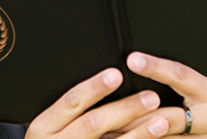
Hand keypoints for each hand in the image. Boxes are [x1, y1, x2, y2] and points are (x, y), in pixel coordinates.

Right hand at [26, 68, 161, 138]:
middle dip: (125, 109)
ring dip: (139, 135)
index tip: (116, 75)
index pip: (72, 102)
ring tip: (161, 123)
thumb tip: (107, 81)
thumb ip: (72, 111)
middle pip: (94, 124)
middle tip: (151, 97)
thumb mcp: (50, 128)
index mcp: (45, 127)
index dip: (95, 88)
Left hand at [103, 52, 206, 137]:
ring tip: (107, 133)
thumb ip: (179, 83)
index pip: (180, 76)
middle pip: (168, 118)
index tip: (132, 60)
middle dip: (135, 117)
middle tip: (106, 112)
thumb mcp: (204, 91)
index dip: (156, 67)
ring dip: (134, 137)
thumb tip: (140, 68)